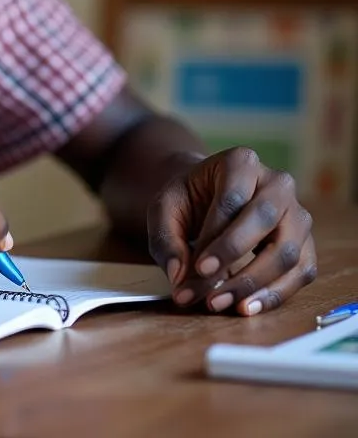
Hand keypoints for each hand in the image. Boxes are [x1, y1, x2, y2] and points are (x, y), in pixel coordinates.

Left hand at [146, 147, 316, 315]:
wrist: (208, 196)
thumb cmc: (187, 199)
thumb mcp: (164, 208)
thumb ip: (165, 238)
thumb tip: (178, 276)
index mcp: (241, 162)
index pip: (232, 199)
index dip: (217, 237)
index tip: (199, 268)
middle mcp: (277, 183)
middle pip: (265, 221)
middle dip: (235, 259)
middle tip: (208, 290)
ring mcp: (297, 214)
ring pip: (288, 252)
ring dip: (254, 284)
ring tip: (220, 304)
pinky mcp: (306, 244)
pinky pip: (301, 273)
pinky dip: (274, 295)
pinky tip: (245, 308)